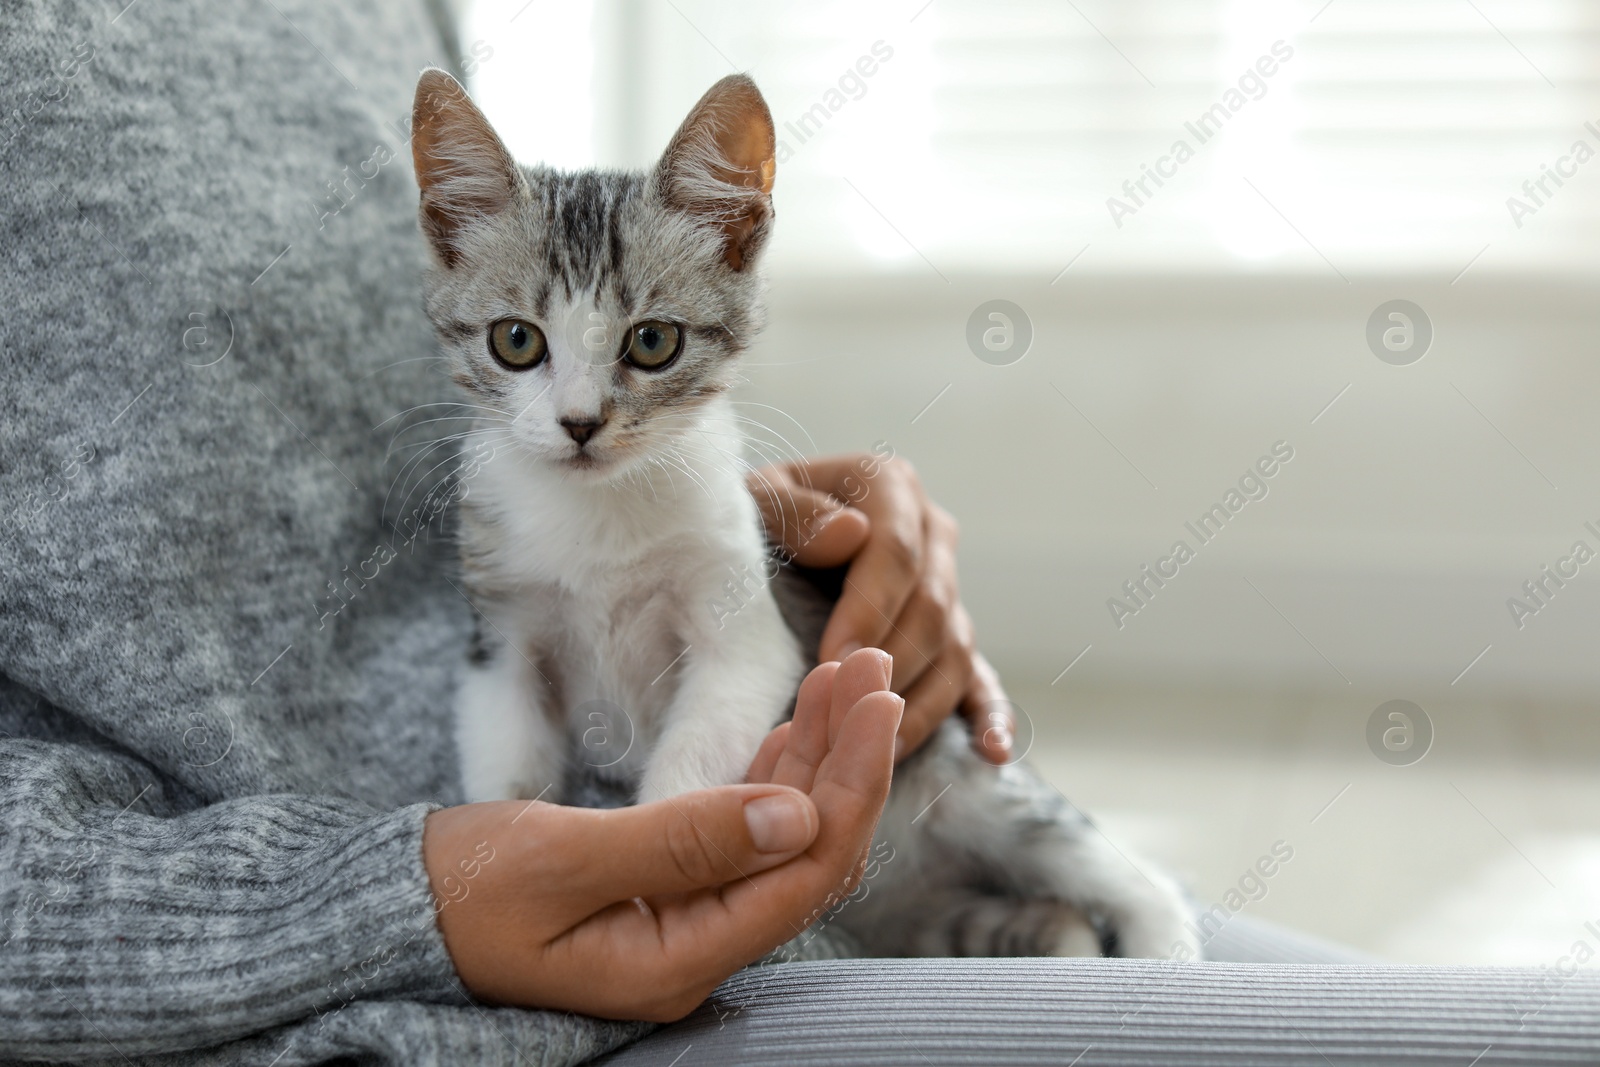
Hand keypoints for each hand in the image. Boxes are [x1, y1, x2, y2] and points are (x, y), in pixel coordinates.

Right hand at [422, 649, 901, 1020]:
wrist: (389, 917)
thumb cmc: (456, 896)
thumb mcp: (559, 862)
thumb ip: (679, 841)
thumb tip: (795, 815)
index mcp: (679, 958)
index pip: (805, 870)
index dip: (852, 781)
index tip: (875, 700)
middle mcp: (697, 947)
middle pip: (807, 849)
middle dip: (848, 755)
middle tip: (870, 666)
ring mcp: (684, 921)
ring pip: (780, 834)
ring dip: (816, 754)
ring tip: (845, 675)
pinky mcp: (665, 889)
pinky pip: (741, 831)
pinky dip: (769, 770)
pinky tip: (794, 721)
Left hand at [749, 454, 1013, 764]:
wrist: (759, 544)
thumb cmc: (752, 522)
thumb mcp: (755, 502)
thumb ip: (794, 512)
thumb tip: (851, 533)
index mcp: (890, 488)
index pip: (896, 551)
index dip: (869, 609)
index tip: (832, 659)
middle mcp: (932, 535)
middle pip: (932, 606)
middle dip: (891, 662)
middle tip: (850, 709)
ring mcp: (948, 589)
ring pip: (954, 650)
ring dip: (921, 702)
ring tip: (883, 747)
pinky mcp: (951, 638)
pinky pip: (980, 679)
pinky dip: (991, 716)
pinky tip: (993, 753)